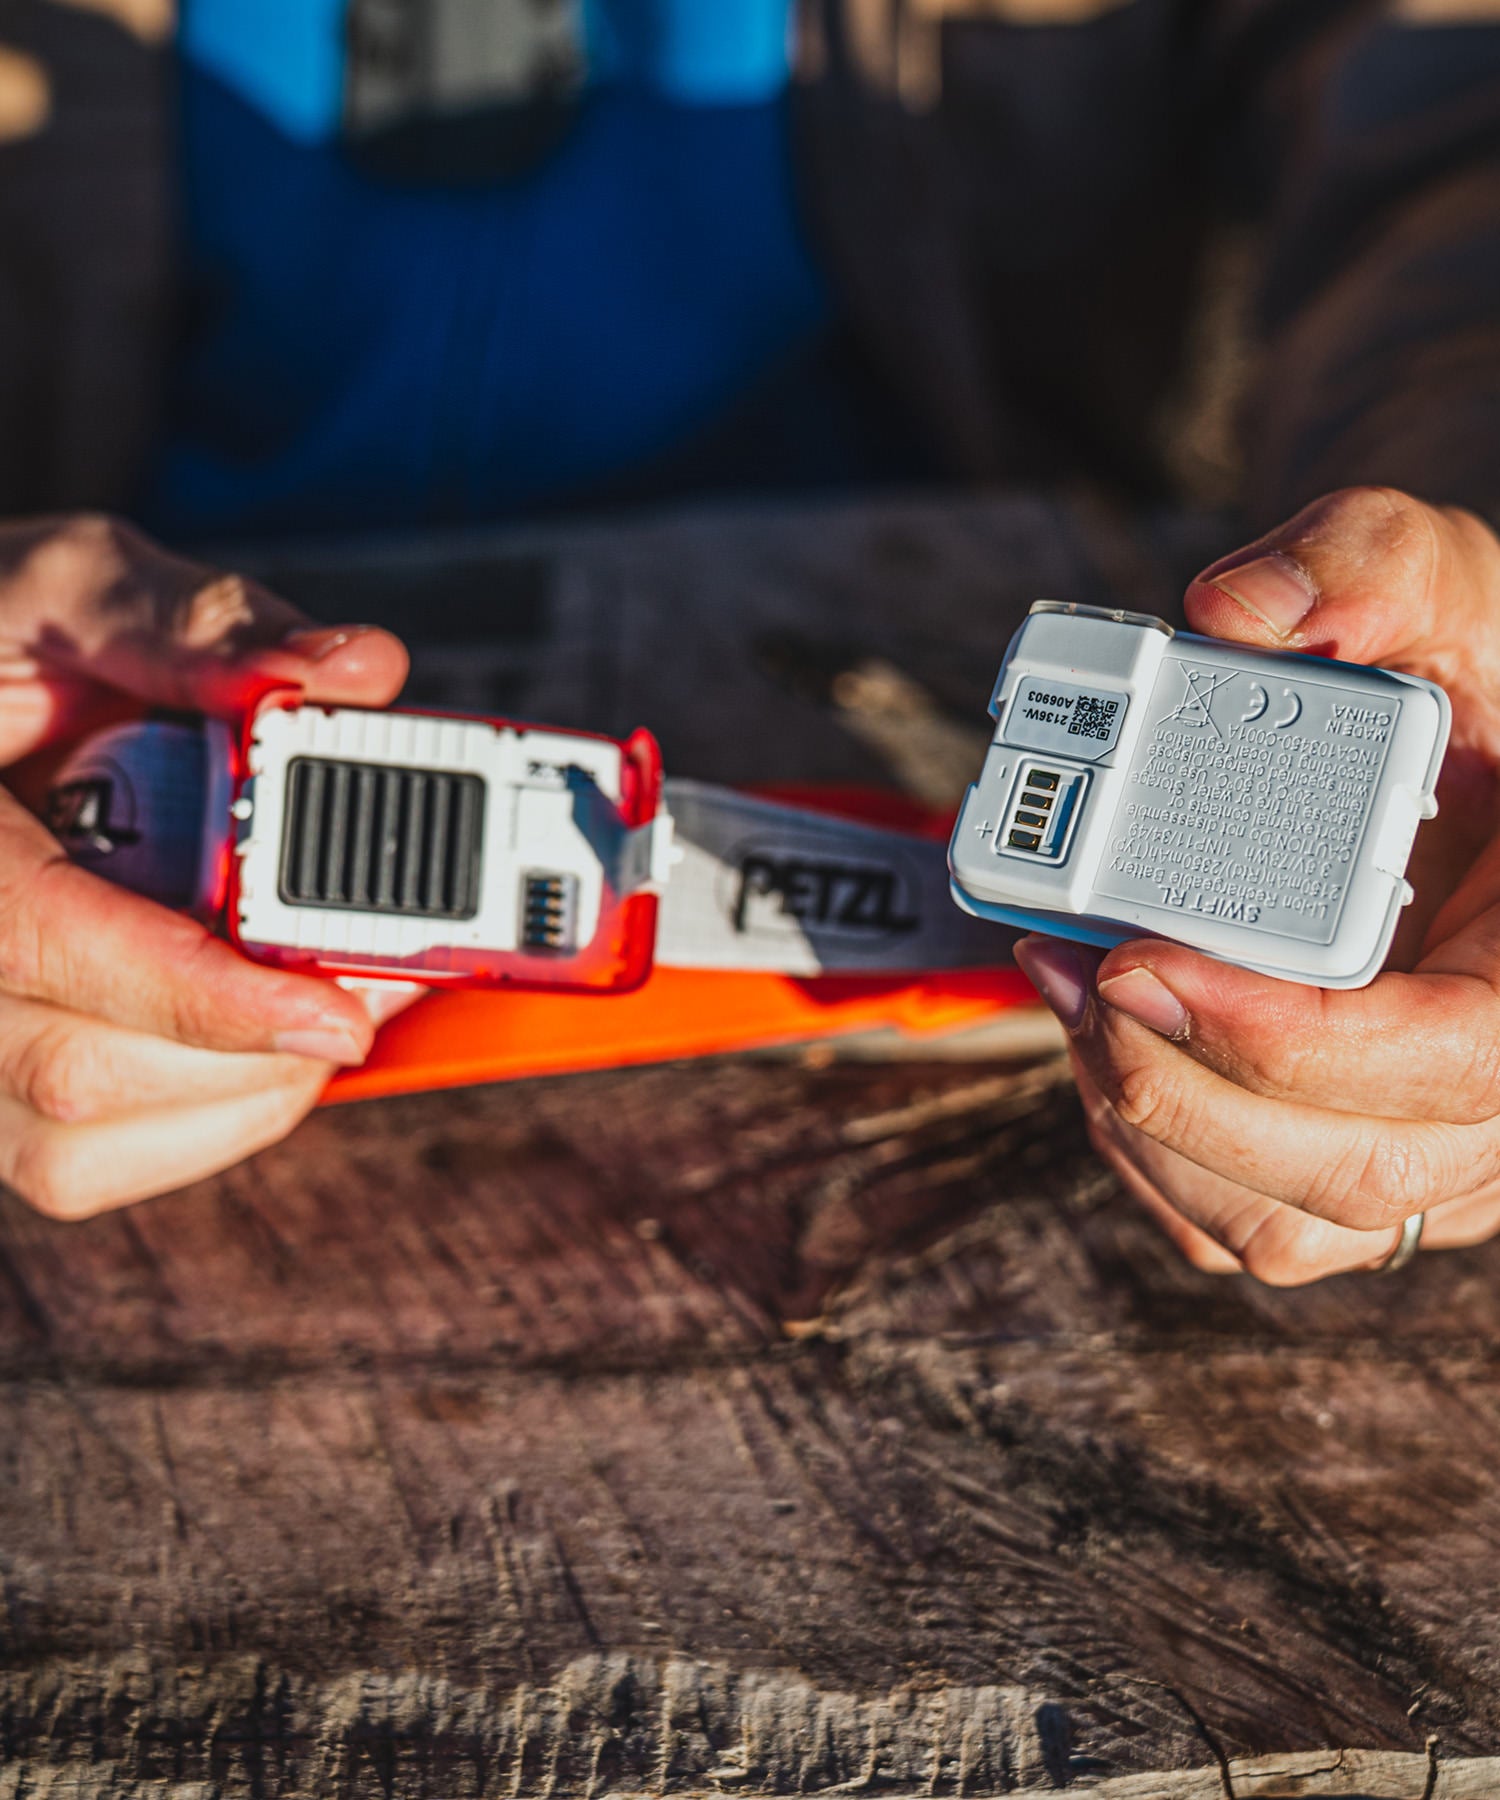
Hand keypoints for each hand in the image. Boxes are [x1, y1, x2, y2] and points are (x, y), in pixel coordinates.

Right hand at [0, 514, 409, 1218]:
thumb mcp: (65, 588)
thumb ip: (197, 627)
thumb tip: (357, 667)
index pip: (43, 942)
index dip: (201, 991)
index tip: (338, 1008)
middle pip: (76, 1069)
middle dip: (256, 1042)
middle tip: (385, 977)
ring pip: (79, 1144)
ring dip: (241, 1089)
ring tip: (332, 998)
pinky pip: (86, 1161)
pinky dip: (205, 1116)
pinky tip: (267, 1035)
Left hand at [1014, 486, 1499, 1283]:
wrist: (1472, 758)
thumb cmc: (1474, 685)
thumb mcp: (1451, 589)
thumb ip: (1367, 564)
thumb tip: (1231, 609)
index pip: (1456, 1063)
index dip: (1291, 1042)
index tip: (1142, 964)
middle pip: (1352, 1168)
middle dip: (1180, 1084)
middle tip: (1072, 969)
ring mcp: (1441, 1146)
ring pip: (1285, 1221)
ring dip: (1149, 1124)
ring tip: (1069, 996)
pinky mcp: (1362, 1167)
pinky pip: (1246, 1225)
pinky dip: (1153, 1160)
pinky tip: (1103, 1051)